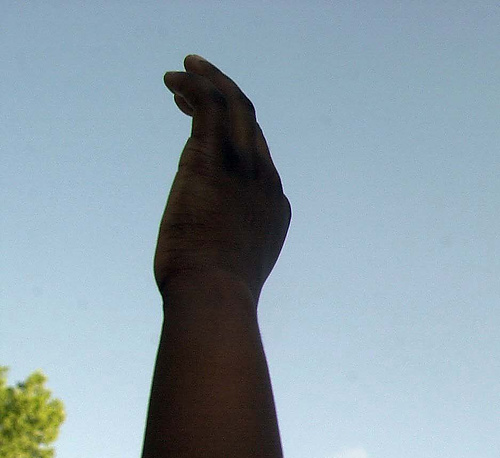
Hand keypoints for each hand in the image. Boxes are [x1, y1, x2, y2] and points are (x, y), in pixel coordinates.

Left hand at [156, 55, 290, 301]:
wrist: (215, 294)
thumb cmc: (214, 295)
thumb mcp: (230, 270)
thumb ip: (224, 251)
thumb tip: (204, 259)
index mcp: (274, 208)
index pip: (259, 158)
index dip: (235, 134)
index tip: (205, 125)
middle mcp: (265, 180)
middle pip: (250, 125)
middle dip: (225, 99)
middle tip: (197, 83)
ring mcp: (243, 167)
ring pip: (234, 106)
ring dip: (209, 82)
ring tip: (182, 73)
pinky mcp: (214, 158)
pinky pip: (212, 105)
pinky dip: (197, 85)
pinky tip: (176, 79)